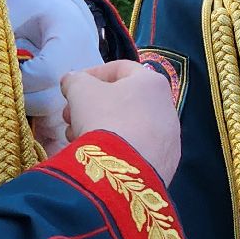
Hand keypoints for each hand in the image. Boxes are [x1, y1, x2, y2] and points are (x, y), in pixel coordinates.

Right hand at [62, 60, 181, 182]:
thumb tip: (72, 81)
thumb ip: (75, 80)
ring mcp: (169, 138)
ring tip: (78, 139)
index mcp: (152, 82)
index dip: (92, 74)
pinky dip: (116, 149)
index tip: (72, 87)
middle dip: (92, 106)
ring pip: (128, 126)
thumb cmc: (104, 117)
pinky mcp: (165, 163)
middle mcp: (167, 107)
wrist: (124, 170)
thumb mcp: (80, 90)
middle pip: (123, 100)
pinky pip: (136, 149)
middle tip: (70, 116)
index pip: (120, 68)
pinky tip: (97, 157)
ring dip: (100, 128)